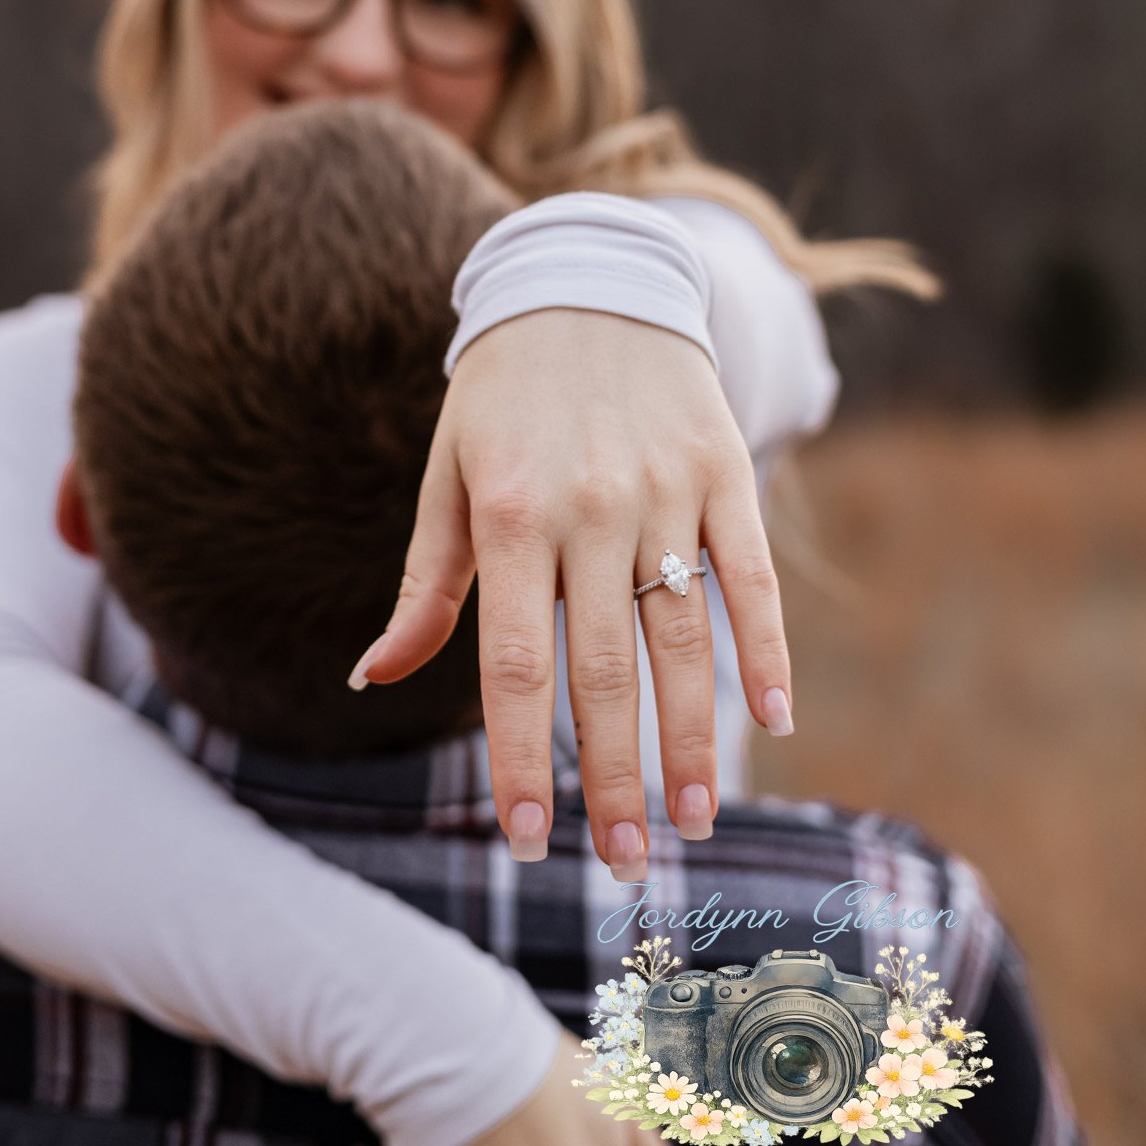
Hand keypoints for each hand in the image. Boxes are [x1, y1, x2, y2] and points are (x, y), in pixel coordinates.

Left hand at [350, 310, 792, 871]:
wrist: (587, 283)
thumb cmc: (502, 399)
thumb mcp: (447, 479)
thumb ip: (425, 587)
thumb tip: (369, 679)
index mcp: (508, 516)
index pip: (511, 666)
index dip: (521, 759)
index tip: (532, 842)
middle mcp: (588, 508)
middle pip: (604, 670)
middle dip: (613, 777)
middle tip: (627, 862)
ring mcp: (664, 489)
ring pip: (684, 638)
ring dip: (694, 739)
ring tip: (696, 819)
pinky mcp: (724, 470)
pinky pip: (749, 575)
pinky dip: (767, 648)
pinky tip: (776, 719)